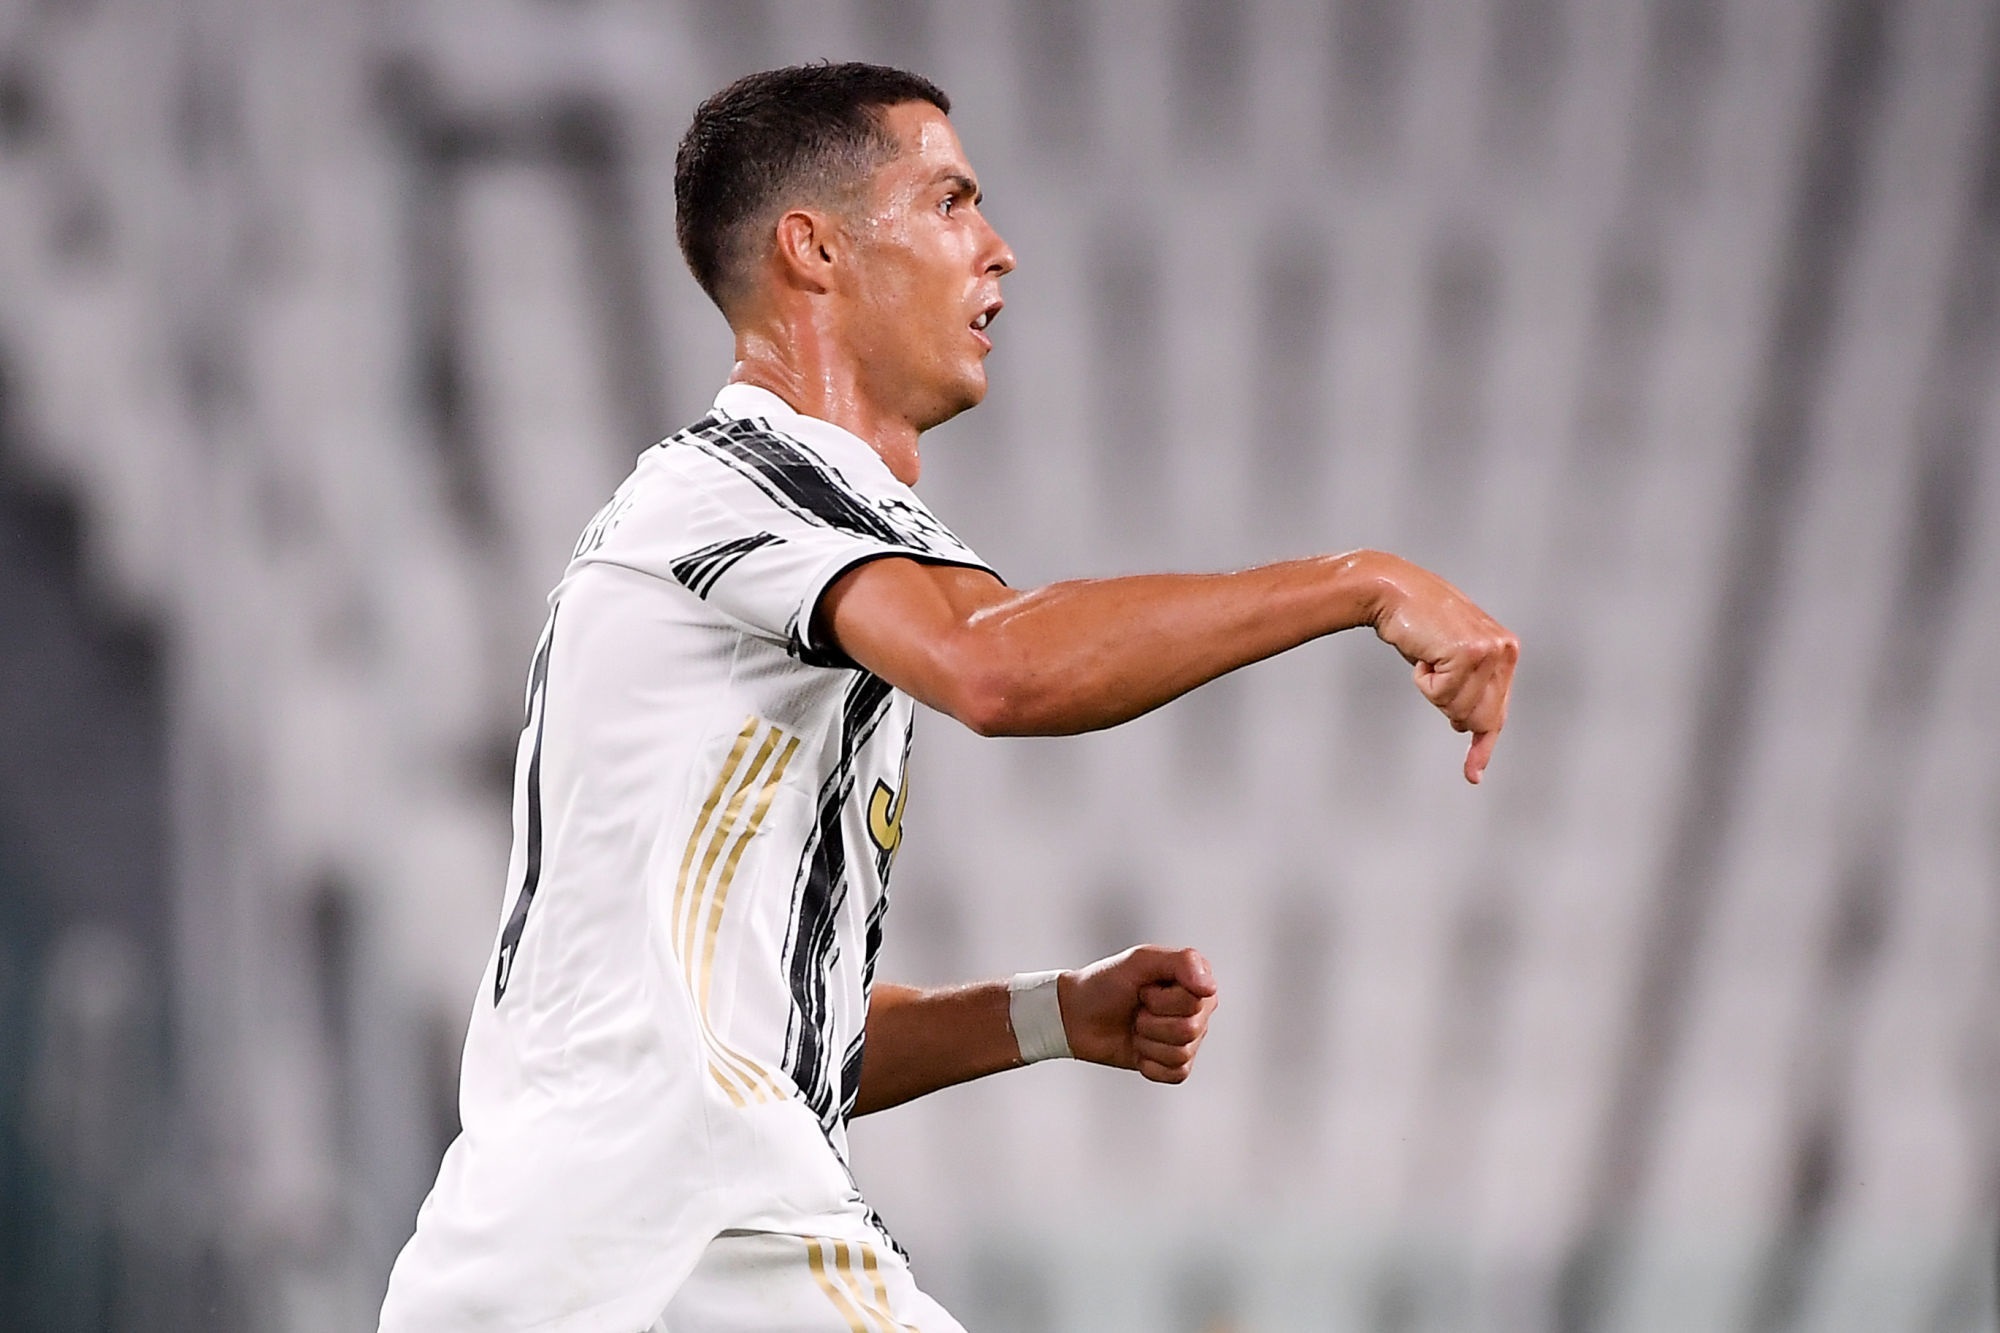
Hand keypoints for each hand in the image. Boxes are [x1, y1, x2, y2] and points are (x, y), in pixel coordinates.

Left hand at [1058, 946, 1218, 1083]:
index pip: (1195, 1001)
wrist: (1076, 1016)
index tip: (1143, 989)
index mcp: (1195, 982)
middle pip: (1190, 1029)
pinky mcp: (1175, 1064)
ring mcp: (1188, 1039)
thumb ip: (1181, 962)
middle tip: (1136, 1009)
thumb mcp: (1140, 961)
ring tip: (1135, 1026)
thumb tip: (1210, 987)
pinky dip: (1150, 1063)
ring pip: (1181, 1053)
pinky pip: (1176, 1073)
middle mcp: (1198, 1010)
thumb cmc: (1106, 984)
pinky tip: (1138, 1048)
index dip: (1161, 1000)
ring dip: (1147, 1041)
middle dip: (1151, 1022)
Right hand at [1366, 554, 1519, 783]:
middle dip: (1449, 707)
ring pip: (1459, 709)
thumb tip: (1469, 728)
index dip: (1483, 744)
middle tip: (1431, 672)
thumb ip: (1469, 685)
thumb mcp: (1450, 655)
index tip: (1473, 774)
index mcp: (1506, 650)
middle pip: (1480, 718)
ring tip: (1428, 657)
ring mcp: (1490, 652)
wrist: (1394, 590)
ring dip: (1434, 691)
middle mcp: (1505, 650)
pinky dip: (1424, 682)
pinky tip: (1423, 655)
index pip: (1497, 711)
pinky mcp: (1469, 654)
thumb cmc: (1417, 623)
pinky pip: (1441, 695)